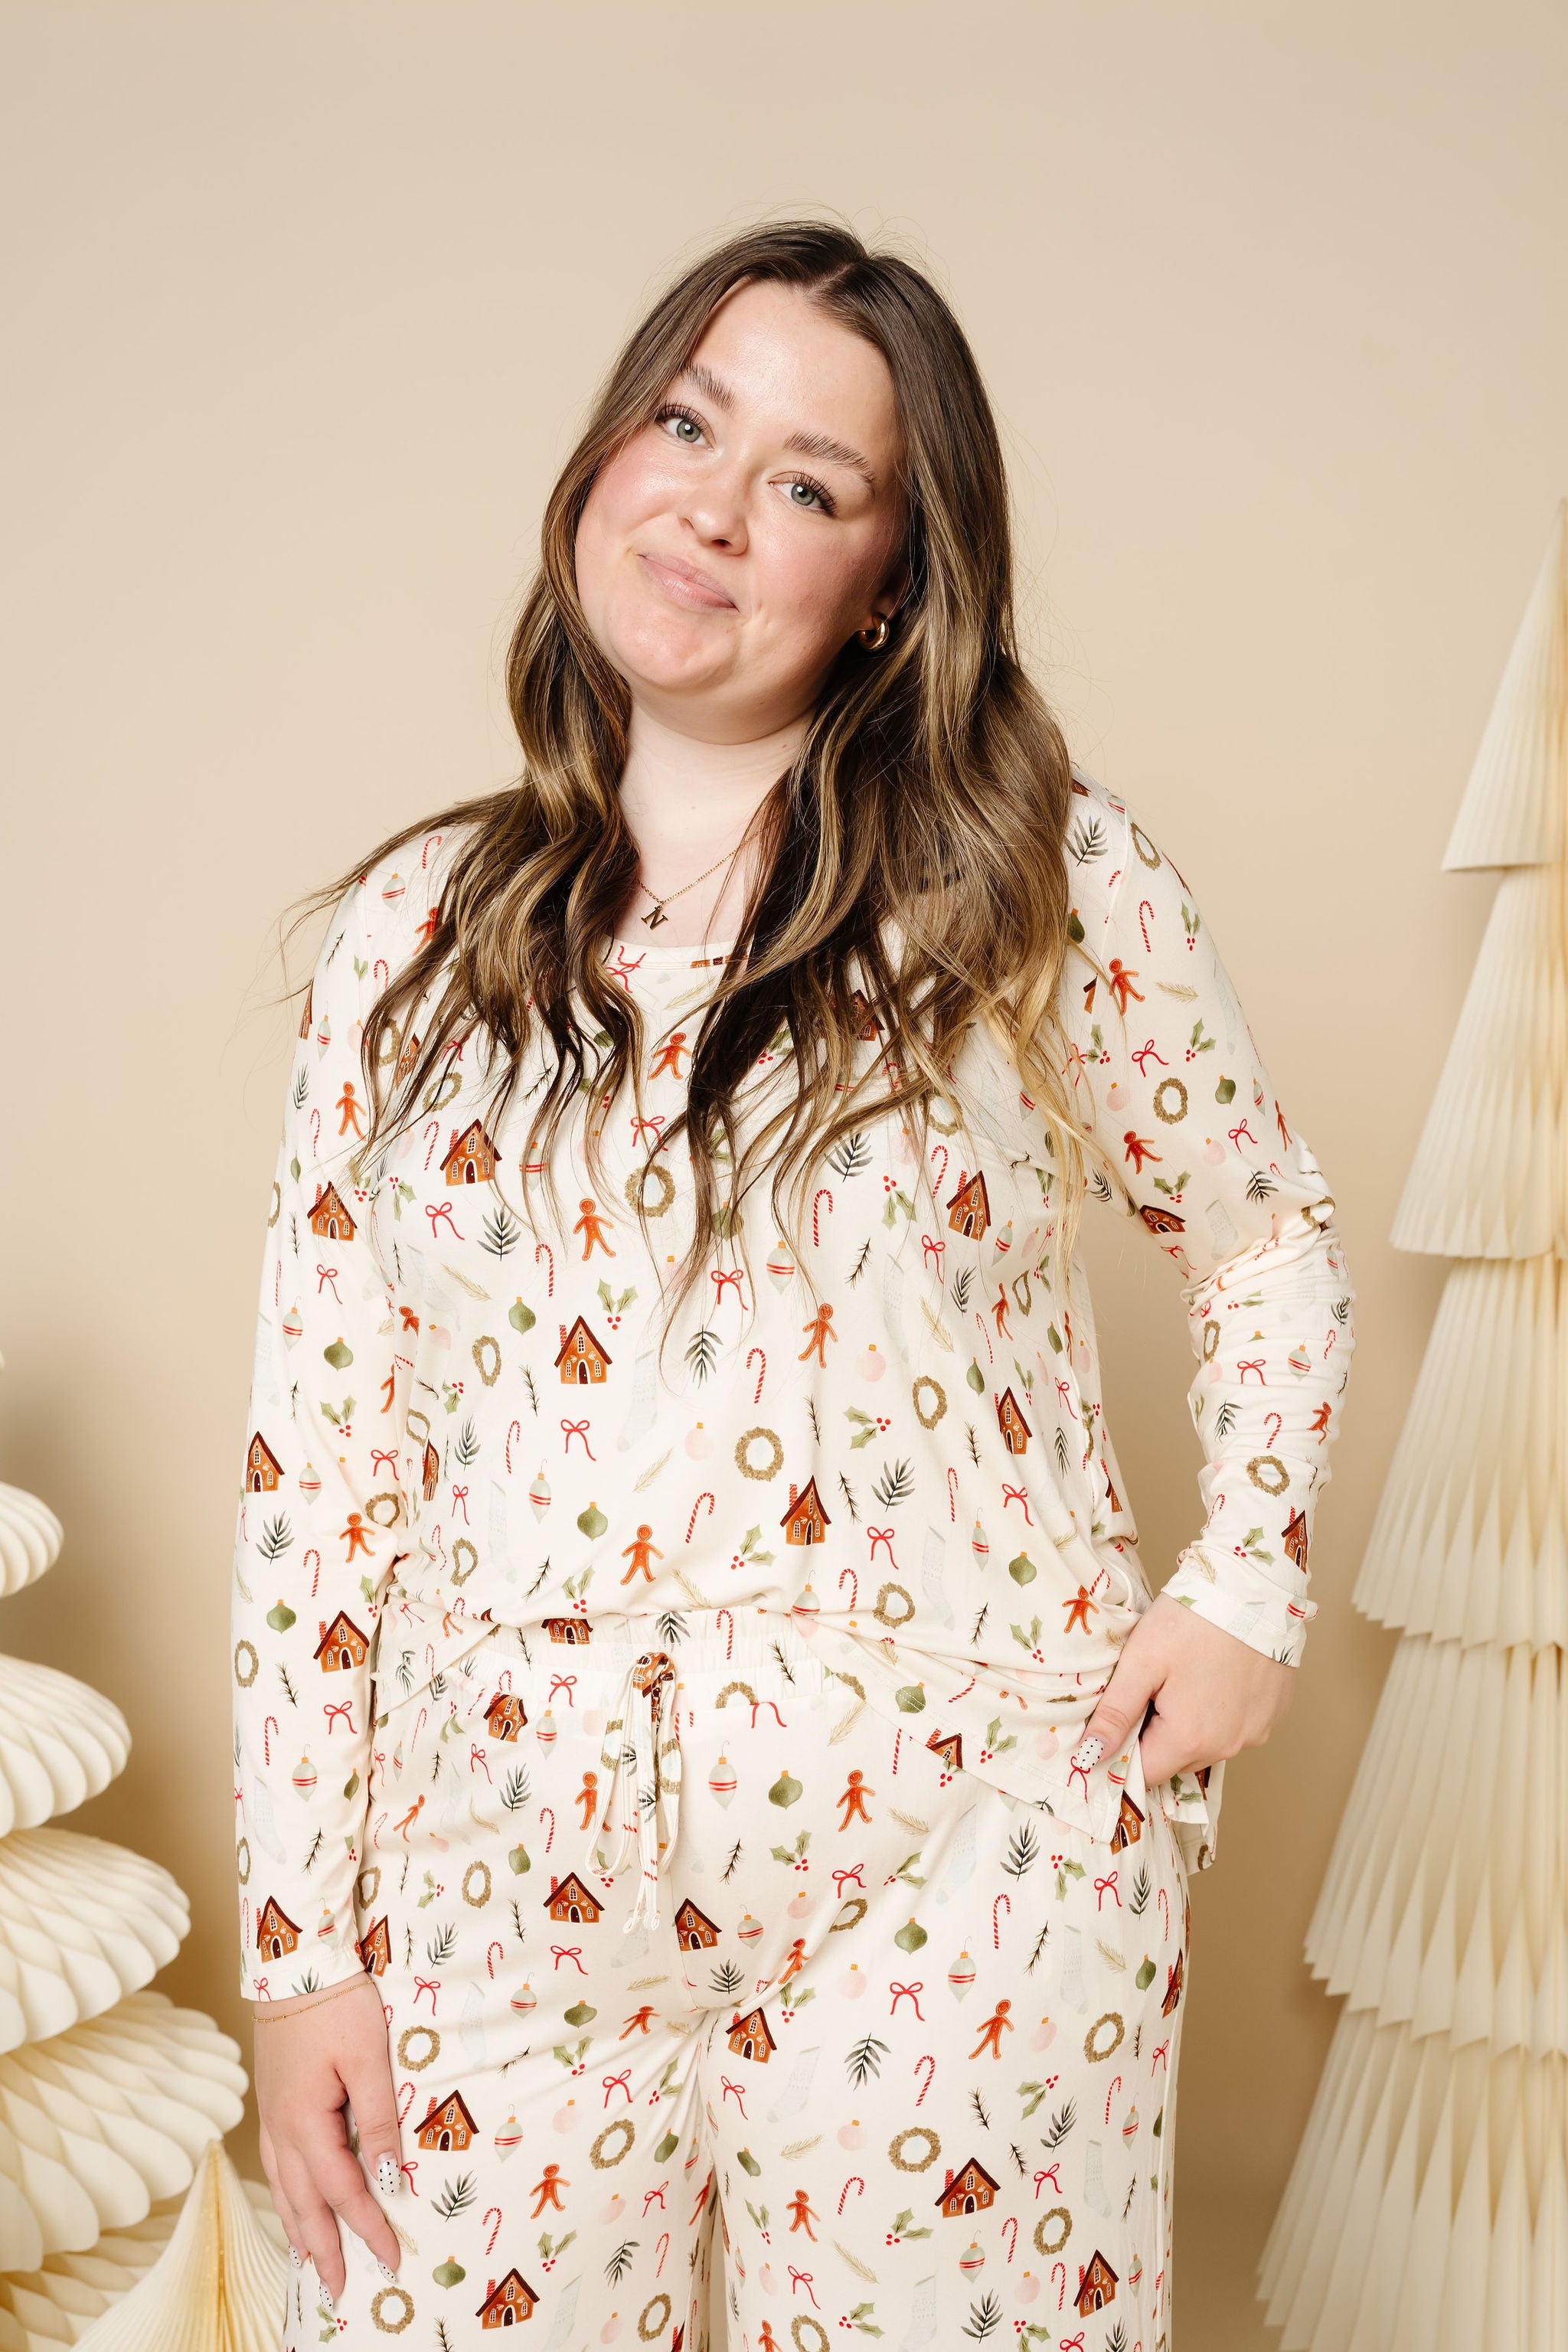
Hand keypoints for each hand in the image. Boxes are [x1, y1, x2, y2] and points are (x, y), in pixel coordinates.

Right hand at [252, 1973, 403, 2301]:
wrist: (295, 1962)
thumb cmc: (338, 2003)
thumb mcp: (369, 2059)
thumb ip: (377, 2120)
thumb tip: (386, 2178)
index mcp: (305, 2122)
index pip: (342, 2190)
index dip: (368, 2226)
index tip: (390, 2257)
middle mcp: (281, 2128)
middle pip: (303, 2203)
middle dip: (324, 2248)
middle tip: (339, 2289)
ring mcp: (272, 2115)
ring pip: (284, 2188)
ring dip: (299, 2228)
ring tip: (311, 2263)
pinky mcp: (273, 2100)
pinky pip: (277, 2165)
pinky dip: (287, 2195)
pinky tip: (293, 2202)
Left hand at [1074, 1589, 1295, 1787]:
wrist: (1253, 1587)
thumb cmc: (1192, 1619)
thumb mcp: (1141, 1661)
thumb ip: (1115, 1713)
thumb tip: (1089, 1756)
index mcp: (1189, 1739)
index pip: (1144, 1772)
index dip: (1124, 1749)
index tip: (1121, 1715)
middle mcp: (1228, 1747)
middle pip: (1176, 1759)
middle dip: (1157, 1734)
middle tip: (1153, 1687)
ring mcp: (1256, 1732)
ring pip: (1207, 1745)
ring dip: (1190, 1725)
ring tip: (1185, 1678)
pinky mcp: (1273, 1715)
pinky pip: (1236, 1728)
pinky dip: (1221, 1712)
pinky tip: (1215, 1677)